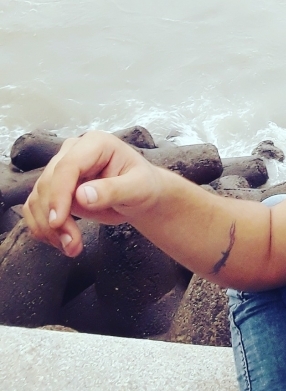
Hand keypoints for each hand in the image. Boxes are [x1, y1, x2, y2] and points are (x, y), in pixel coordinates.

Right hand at [23, 131, 162, 257]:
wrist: (140, 196)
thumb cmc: (144, 186)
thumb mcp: (138, 188)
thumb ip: (113, 190)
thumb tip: (82, 195)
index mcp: (96, 143)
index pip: (67, 166)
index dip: (59, 194)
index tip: (58, 221)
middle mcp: (73, 152)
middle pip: (48, 184)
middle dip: (55, 218)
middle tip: (72, 244)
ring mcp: (60, 169)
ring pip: (38, 198)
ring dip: (48, 228)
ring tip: (71, 246)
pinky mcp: (53, 188)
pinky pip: (35, 208)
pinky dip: (42, 228)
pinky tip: (60, 241)